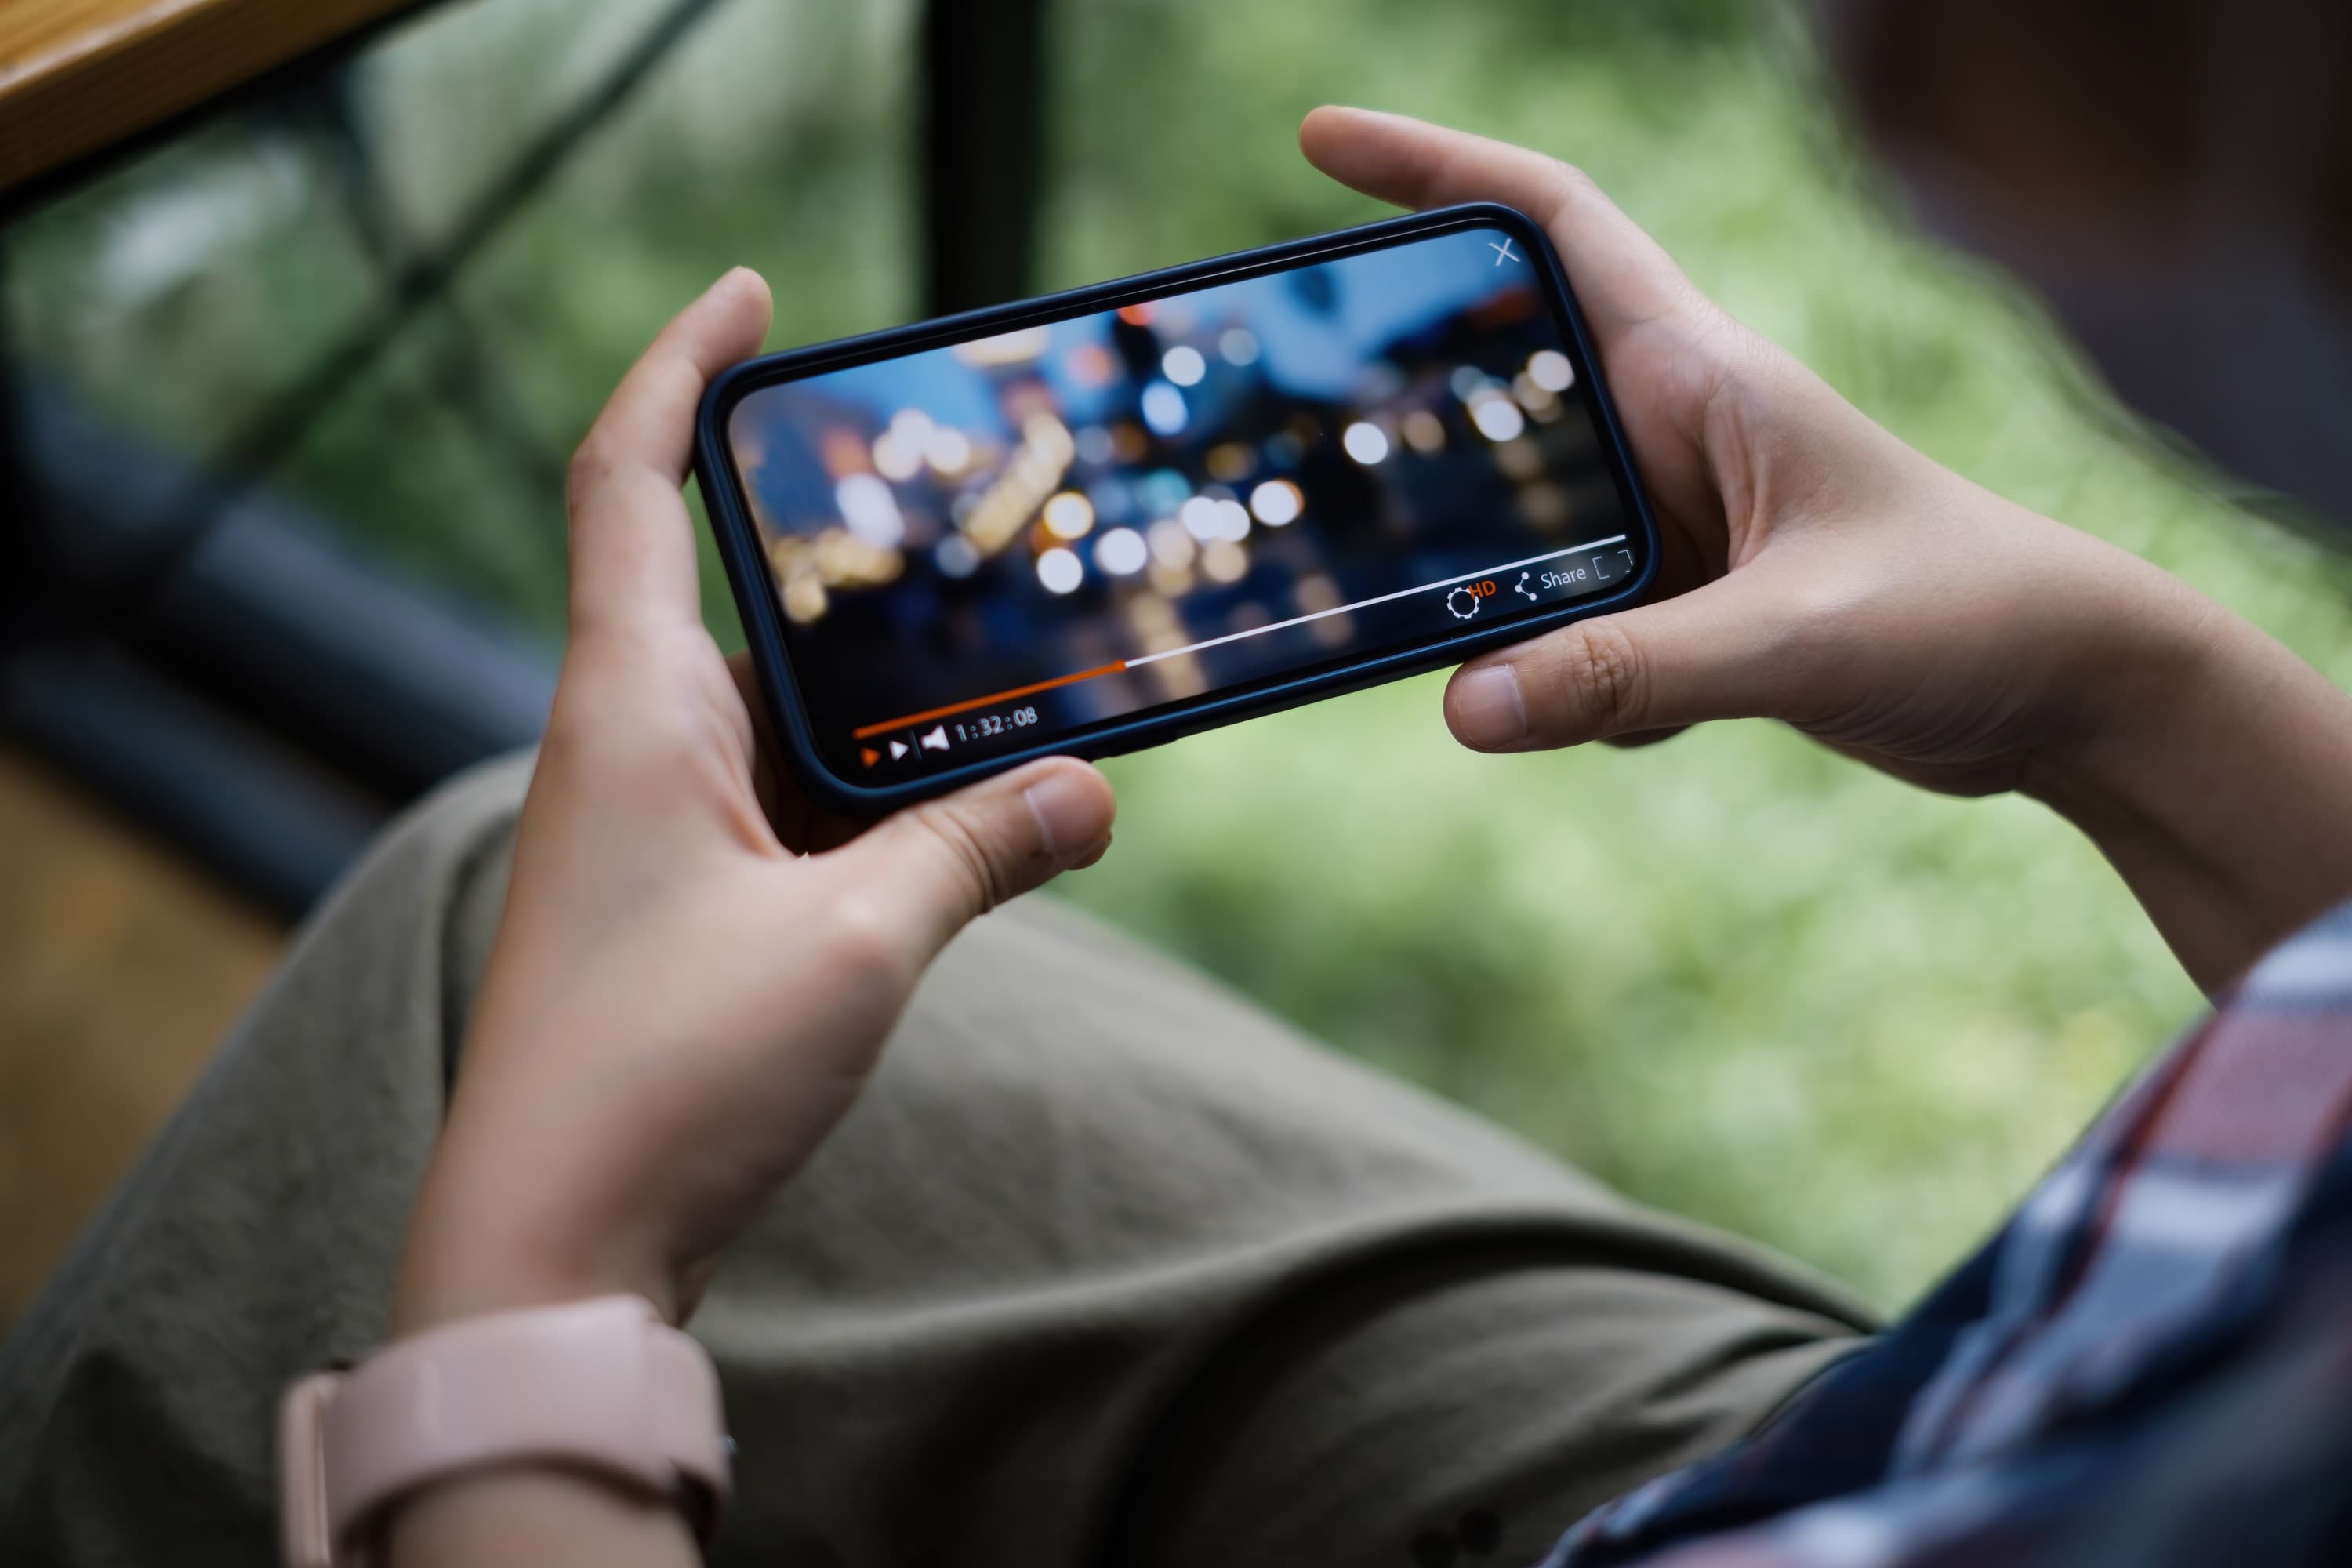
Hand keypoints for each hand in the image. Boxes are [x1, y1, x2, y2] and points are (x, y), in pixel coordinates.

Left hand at [392, 270, 1116, 1333]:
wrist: (551, 1251)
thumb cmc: (663, 1081)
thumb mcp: (855, 945)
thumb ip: (976, 848)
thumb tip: (1091, 791)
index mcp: (630, 709)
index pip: (628, 482)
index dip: (681, 370)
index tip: (750, 297)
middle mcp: (631, 749)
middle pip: (748, 598)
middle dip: (862, 564)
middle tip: (982, 530)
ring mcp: (653, 832)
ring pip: (790, 718)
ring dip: (892, 706)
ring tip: (1021, 681)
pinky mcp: (685, 907)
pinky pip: (794, 805)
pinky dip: (877, 796)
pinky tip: (974, 817)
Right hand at [1301, 108, 2351, 986]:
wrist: (2071, 693)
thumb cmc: (1969, 615)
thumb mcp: (1794, 639)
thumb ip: (1628, 671)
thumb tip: (1462, 706)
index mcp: (1701, 372)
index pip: (1550, 223)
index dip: (1434, 167)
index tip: (1320, 144)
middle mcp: (1675, 426)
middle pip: (1500, 375)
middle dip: (1412, 410)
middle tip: (1318, 448)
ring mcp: (1676, 515)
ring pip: (1524, 521)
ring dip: (1492, 586)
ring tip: (1462, 642)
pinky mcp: (1687, 600)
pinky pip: (1573, 623)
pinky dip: (1575, 682)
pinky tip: (1643, 729)